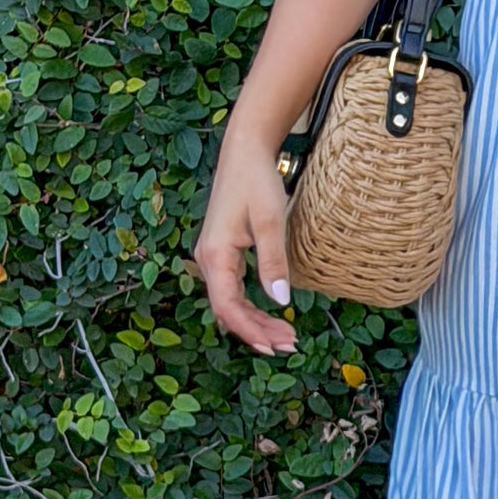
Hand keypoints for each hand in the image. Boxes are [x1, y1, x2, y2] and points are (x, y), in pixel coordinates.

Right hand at [193, 125, 299, 355]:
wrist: (244, 153)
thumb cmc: (256, 182)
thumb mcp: (270, 220)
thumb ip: (274, 261)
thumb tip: (281, 301)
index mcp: (215, 255)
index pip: (228, 307)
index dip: (250, 331)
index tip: (275, 346)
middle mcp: (207, 260)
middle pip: (228, 310)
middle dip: (257, 332)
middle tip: (290, 346)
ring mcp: (212, 257)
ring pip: (230, 302)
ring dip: (256, 321)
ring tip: (285, 336)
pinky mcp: (221, 253)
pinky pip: (232, 289)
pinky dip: (251, 306)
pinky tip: (270, 316)